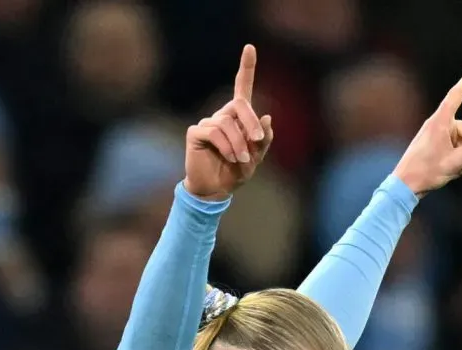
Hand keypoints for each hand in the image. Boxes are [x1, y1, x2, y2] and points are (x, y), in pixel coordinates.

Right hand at [183, 45, 273, 199]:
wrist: (216, 190)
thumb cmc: (235, 172)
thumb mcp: (256, 157)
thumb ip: (263, 140)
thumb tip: (266, 117)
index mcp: (238, 118)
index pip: (242, 87)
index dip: (246, 67)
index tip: (250, 47)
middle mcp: (222, 116)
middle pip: (238, 104)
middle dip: (251, 122)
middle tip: (257, 142)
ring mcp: (207, 123)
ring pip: (227, 122)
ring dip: (239, 142)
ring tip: (241, 159)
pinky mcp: (195, 133)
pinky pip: (214, 132)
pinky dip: (226, 145)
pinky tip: (230, 157)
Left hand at [393, 63, 461, 196]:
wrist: (406, 186)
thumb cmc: (426, 172)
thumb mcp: (455, 163)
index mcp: (440, 122)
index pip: (456, 96)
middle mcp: (441, 125)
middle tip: (459, 163)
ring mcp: (441, 136)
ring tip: (451, 169)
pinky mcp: (441, 146)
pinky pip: (461, 150)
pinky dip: (460, 162)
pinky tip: (450, 172)